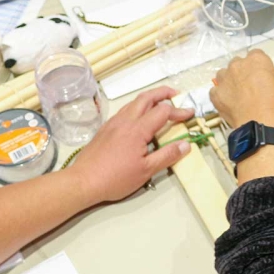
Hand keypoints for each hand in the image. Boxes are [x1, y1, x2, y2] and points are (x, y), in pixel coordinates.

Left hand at [67, 86, 193, 202]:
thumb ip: (167, 156)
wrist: (83, 181)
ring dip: (149, 98)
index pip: (162, 111)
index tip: (190, 114)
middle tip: (176, 94)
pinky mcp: (105, 128)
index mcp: (137, 129)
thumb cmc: (115, 178)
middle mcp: (125, 121)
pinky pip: (124, 110)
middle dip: (163, 93)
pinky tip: (139, 117)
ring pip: (133, 102)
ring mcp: (113, 123)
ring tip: (160, 102)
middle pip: (146, 98)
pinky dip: (137, 107)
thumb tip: (186, 144)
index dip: (178, 111)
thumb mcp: (146, 170)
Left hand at [211, 50, 273, 130]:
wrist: (261, 124)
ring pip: (223, 75)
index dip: (257, 66)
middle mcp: (238, 65)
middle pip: (237, 63)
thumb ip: (267, 79)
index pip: (255, 55)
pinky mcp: (215, 93)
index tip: (260, 76)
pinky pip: (215, 91)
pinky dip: (220, 96)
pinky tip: (228, 105)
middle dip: (241, 72)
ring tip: (236, 96)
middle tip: (248, 87)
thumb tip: (262, 85)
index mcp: (257, 60)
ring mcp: (224, 78)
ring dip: (228, 82)